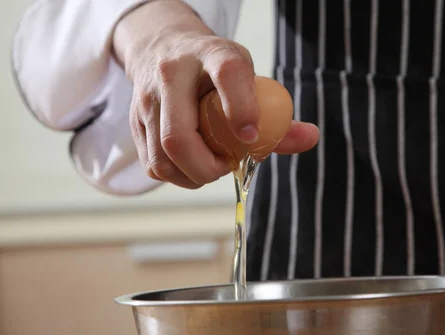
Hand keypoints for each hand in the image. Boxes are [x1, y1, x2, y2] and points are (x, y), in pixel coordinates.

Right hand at [112, 0, 318, 188]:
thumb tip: (310, 137)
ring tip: (213, 165)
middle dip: (208, 167)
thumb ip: (277, 114)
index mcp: (212, 54)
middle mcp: (172, 73)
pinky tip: (193, 165)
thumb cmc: (215, 71)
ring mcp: (147, 97)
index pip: (228, 72)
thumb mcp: (246, 79)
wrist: (163, 48)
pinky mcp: (134, 120)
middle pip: (179, 135)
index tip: (251, 136)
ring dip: (193, 175)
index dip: (242, 107)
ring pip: (163, 156)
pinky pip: (153, 164)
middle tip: (228, 166)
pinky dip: (177, 176)